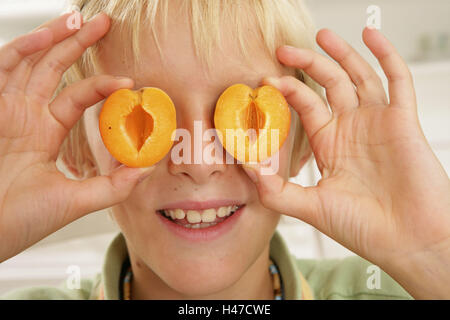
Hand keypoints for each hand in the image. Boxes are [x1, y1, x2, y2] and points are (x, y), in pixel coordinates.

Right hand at [0, 13, 151, 261]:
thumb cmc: (21, 221)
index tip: (131, 81)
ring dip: (52, 36)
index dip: (103, 85)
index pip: (78, 96)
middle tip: (105, 22)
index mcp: (45, 132)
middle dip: (78, 42)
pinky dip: (24, 49)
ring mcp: (5, 108)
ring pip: (30, 60)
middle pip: (54, 68)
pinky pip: (5, 67)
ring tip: (79, 18)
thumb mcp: (75, 200)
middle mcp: (25, 115)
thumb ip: (112, 186)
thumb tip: (148, 168)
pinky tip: (48, 37)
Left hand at [243, 28, 449, 298]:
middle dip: (308, 64)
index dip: (287, 90)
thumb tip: (249, 172)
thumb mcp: (312, 207)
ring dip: (342, 53)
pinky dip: (386, 56)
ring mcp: (378, 121)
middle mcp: (352, 127)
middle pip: (329, 83)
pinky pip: (398, 80)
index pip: (306, 105)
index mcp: (330, 143)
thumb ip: (278, 191)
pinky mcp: (404, 120)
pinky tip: (370, 35)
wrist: (406, 241)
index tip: (265, 81)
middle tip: (284, 50)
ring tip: (321, 34)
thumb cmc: (363, 227)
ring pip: (359, 75)